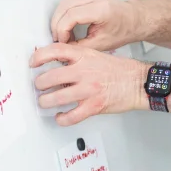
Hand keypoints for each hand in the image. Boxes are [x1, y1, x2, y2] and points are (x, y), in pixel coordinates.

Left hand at [30, 43, 145, 125]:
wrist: (138, 82)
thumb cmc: (120, 70)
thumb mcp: (96, 55)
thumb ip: (77, 59)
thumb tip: (57, 65)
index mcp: (84, 56)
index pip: (54, 51)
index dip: (38, 57)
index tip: (33, 63)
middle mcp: (84, 72)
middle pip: (50, 77)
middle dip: (39, 84)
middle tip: (39, 86)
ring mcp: (88, 90)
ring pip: (56, 98)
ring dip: (46, 102)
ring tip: (45, 102)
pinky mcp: (93, 106)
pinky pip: (71, 116)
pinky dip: (62, 119)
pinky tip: (60, 116)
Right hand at [49, 0, 144, 48]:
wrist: (133, 19)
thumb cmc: (122, 31)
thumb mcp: (101, 44)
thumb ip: (79, 46)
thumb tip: (62, 47)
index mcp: (101, 9)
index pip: (71, 16)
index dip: (62, 30)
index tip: (61, 41)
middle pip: (64, 7)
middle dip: (57, 24)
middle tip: (58, 38)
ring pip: (64, 2)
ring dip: (59, 18)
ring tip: (63, 33)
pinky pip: (69, 0)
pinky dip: (64, 12)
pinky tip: (67, 24)